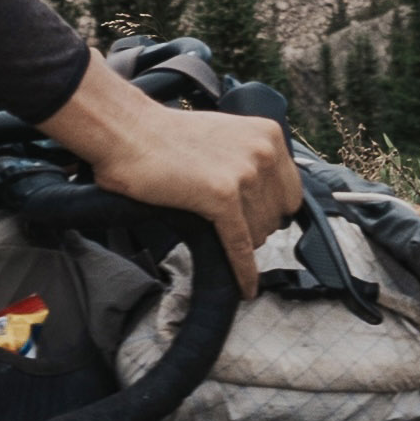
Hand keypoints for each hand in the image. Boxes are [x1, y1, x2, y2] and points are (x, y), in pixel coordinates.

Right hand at [39, 66, 303, 286]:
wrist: (128, 133)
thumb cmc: (165, 135)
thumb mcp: (225, 135)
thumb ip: (250, 159)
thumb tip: (264, 196)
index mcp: (269, 135)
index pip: (291, 193)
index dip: (271, 211)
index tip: (257, 218)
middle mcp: (263, 152)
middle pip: (277, 216)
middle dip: (254, 227)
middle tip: (229, 226)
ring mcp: (244, 174)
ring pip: (259, 234)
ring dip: (241, 243)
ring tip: (218, 236)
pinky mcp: (222, 198)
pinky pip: (241, 246)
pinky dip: (243, 271)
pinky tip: (245, 287)